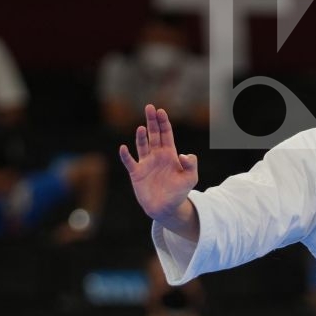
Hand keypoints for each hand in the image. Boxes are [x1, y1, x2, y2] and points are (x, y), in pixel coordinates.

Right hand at [117, 104, 197, 223]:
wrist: (166, 209)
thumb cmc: (179, 193)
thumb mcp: (191, 178)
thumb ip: (191, 165)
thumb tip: (184, 154)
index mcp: (169, 155)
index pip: (166, 134)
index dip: (163, 122)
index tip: (161, 111)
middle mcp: (156, 156)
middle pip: (154, 135)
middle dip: (152, 121)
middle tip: (149, 107)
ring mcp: (145, 164)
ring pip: (142, 145)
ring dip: (141, 137)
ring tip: (142, 128)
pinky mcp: (136, 174)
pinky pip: (129, 162)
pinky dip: (126, 155)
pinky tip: (124, 148)